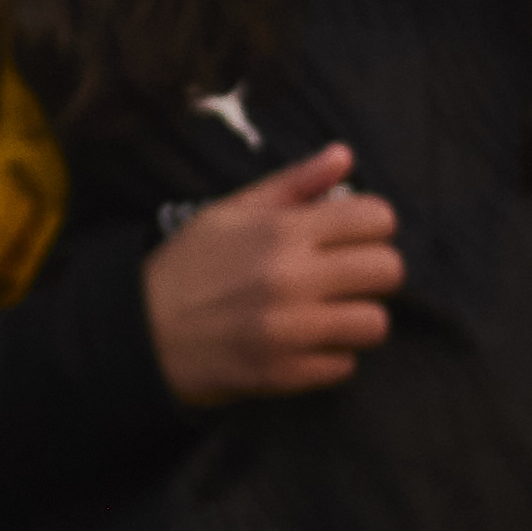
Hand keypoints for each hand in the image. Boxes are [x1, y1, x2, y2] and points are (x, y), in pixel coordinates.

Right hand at [143, 144, 404, 404]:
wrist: (143, 330)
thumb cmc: (191, 264)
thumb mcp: (232, 210)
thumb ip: (294, 182)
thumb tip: (345, 156)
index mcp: (282, 231)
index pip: (376, 218)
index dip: (372, 224)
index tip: (353, 235)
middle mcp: (293, 279)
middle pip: (389, 270)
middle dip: (373, 270)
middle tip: (346, 275)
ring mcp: (292, 331)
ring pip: (375, 323)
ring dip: (357, 316)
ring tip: (330, 311)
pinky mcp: (287, 374)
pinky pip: (345, 365)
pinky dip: (330, 355)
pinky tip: (305, 342)